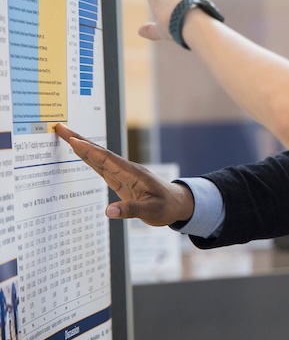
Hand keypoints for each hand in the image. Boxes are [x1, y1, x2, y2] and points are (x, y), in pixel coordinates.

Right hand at [54, 123, 195, 225]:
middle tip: (61, 128)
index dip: (89, 151)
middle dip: (79, 141)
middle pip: (99, 154)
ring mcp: (123, 174)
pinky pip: (101, 167)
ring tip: (65, 135)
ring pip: (98, 158)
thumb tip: (108, 211)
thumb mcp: (151, 211)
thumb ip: (130, 210)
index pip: (107, 159)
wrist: (177, 204)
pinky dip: (88, 159)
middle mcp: (126, 170)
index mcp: (133, 173)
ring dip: (81, 147)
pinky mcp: (121, 179)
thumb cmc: (166, 206)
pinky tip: (80, 153)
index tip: (72, 140)